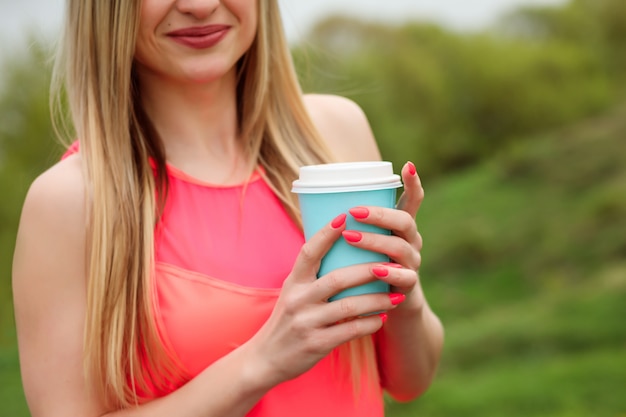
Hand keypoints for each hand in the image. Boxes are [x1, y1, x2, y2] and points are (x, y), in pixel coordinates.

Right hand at [247, 214, 398, 386]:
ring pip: (349, 305)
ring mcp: (306, 322)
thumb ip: (312, 275)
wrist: (266, 358)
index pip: (309, 252)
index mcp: (293, 282)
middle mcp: (298, 299)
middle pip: (337, 278)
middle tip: (393, 265)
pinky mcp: (316, 344)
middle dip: (368, 270)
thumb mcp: (292, 292)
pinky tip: (383, 318)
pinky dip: (370, 324)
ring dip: (377, 300)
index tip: (345, 216)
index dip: (326, 234)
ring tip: (397, 295)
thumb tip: (341, 247)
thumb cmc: (287, 320)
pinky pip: (350, 331)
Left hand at [343, 161, 424, 313]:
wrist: (386, 308)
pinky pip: (405, 277)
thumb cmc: (365, 269)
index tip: (407, 165)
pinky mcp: (409, 286)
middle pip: (405, 221)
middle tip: (354, 211)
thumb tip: (313, 201)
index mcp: (399, 227)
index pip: (412, 201)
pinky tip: (377, 269)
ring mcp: (412, 263)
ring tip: (351, 238)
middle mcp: (410, 242)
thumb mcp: (360, 245)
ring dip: (376, 241)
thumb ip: (346, 226)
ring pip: (401, 247)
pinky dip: (391, 273)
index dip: (413, 183)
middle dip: (380, 214)